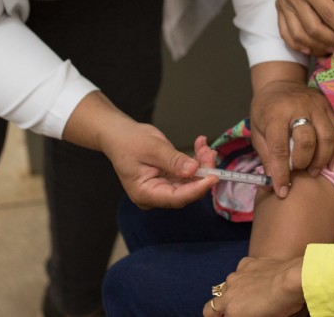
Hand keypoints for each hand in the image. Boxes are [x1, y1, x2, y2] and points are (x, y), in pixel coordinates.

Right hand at [62, 91, 213, 208]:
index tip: (213, 177)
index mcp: (145, 193)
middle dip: (202, 173)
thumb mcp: (151, 148)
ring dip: (201, 164)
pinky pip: (188, 173)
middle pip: (186, 191)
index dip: (197, 189)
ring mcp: (163, 188)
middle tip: (209, 153)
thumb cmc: (128, 141)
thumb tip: (194, 170)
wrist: (120, 135)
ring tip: (204, 146)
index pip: (176, 197)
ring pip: (190, 182)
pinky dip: (196, 160)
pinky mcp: (169, 179)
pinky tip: (200, 145)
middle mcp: (155, 195)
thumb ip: (173, 160)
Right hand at [202, 257, 305, 316]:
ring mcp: (236, 275)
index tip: (225, 316)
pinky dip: (245, 276)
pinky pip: (240, 272)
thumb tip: (241, 312)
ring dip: (234, 291)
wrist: (292, 280)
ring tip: (252, 293)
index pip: (210, 313)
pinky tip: (259, 278)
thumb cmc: (280, 306)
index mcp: (231, 309)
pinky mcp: (246, 263)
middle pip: (214, 303)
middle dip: (221, 308)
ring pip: (228, 285)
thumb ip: (243, 315)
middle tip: (236, 310)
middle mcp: (229, 291)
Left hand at [249, 66, 333, 197]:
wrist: (280, 83)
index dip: (281, 172)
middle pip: (307, 139)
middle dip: (304, 161)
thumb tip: (271, 184)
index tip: (282, 191)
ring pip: (327, 135)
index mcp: (275, 114)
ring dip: (323, 158)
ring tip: (316, 172)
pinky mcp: (328, 106)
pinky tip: (333, 165)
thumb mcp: (257, 130)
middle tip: (301, 173)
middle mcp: (298, 108)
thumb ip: (266, 156)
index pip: (279, 147)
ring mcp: (316, 105)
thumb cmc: (265, 110)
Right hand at [277, 0, 333, 55]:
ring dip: (316, 46)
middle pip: (312, 28)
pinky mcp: (279, 8)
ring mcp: (283, 3)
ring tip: (332, 48)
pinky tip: (314, 48)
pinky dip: (299, 45)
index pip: (328, 13)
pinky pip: (286, 34)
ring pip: (298, 35)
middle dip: (331, 40)